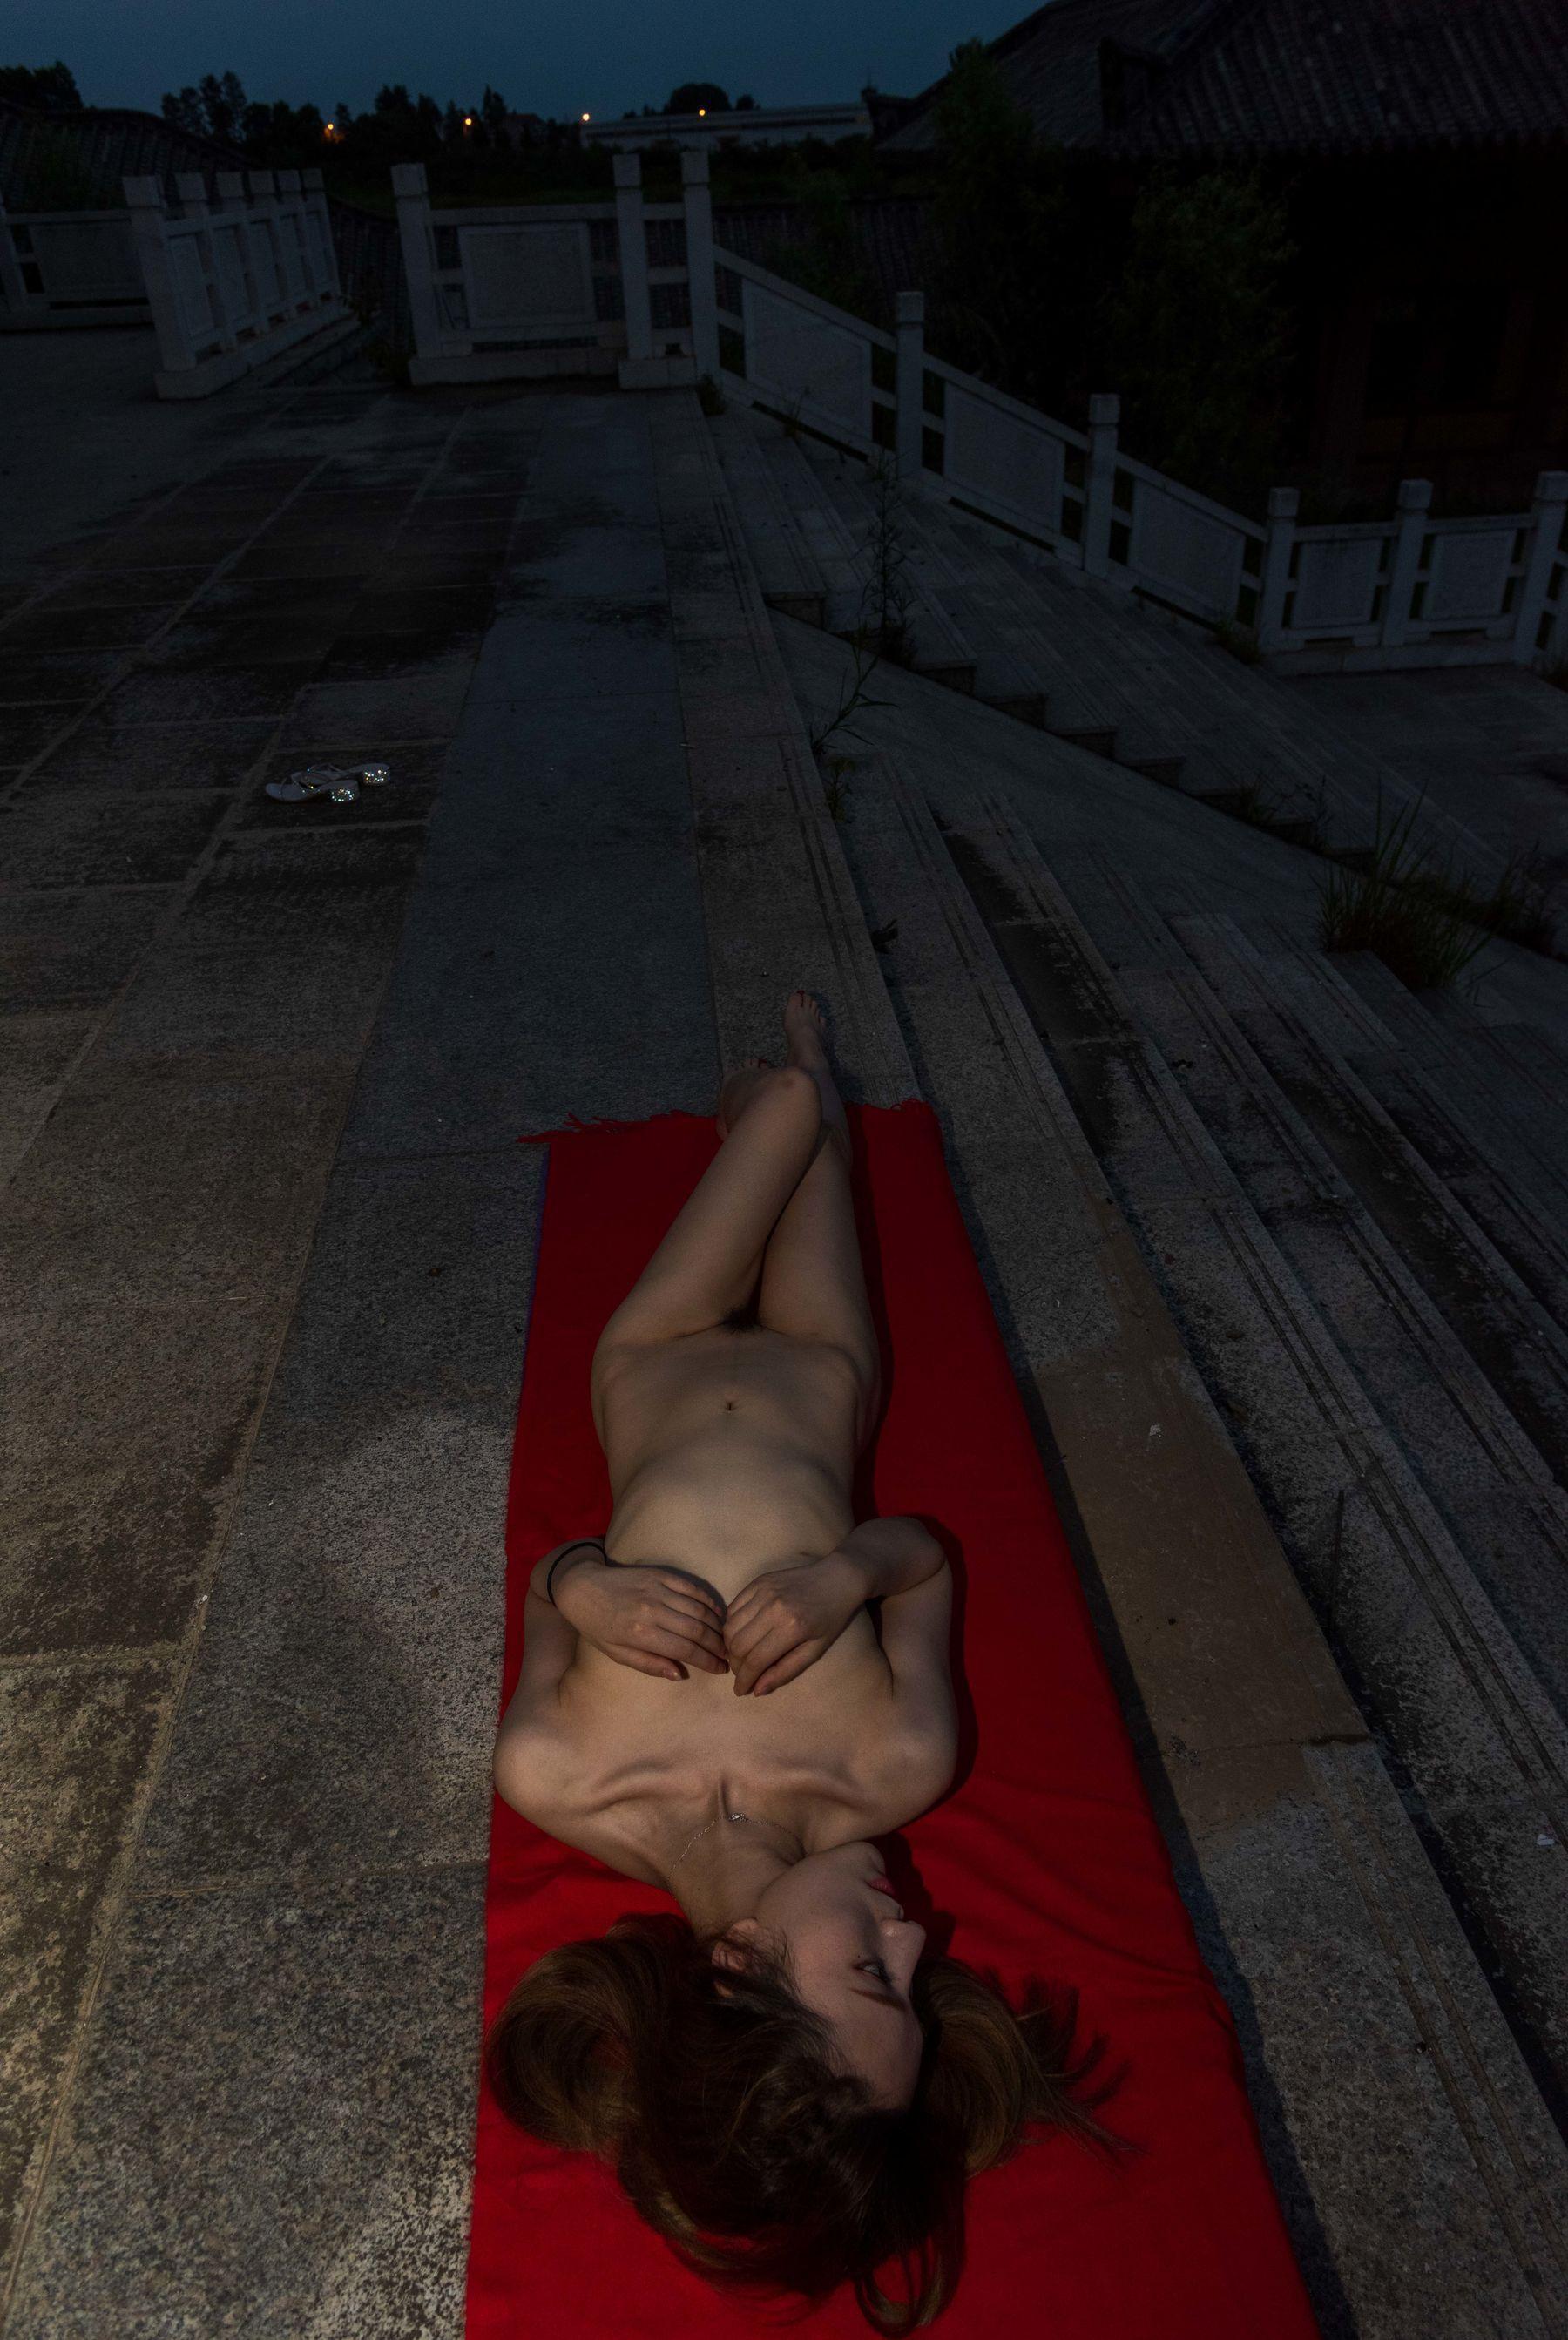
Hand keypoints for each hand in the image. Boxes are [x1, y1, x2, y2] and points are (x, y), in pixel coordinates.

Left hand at [553, 1558, 728, 1680]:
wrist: (582, 1588)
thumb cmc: (598, 1627)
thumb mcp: (617, 1654)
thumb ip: (649, 1665)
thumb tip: (680, 1675)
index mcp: (641, 1634)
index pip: (685, 1650)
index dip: (707, 1661)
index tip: (721, 1669)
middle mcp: (652, 1610)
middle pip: (696, 1630)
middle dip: (717, 1645)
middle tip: (729, 1656)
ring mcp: (657, 1589)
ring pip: (698, 1608)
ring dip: (716, 1625)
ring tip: (725, 1638)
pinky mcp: (659, 1574)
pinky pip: (691, 1587)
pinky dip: (708, 1600)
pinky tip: (717, 1612)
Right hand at [722, 1554, 866, 1695]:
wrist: (837, 1579)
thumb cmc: (830, 1619)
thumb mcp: (815, 1651)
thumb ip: (785, 1671)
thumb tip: (757, 1690)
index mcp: (791, 1628)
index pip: (755, 1660)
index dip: (744, 1680)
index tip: (740, 1691)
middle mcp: (773, 1608)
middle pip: (738, 1645)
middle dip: (736, 1666)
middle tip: (742, 1674)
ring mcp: (763, 1592)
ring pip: (730, 1627)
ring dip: (730, 1647)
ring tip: (741, 1656)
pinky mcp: (758, 1581)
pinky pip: (733, 1608)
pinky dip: (732, 1625)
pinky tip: (741, 1634)